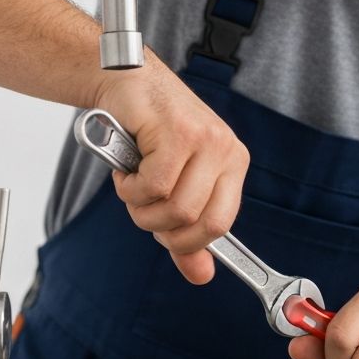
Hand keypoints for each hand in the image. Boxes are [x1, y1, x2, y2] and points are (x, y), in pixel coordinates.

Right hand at [93, 47, 248, 284]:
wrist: (126, 82)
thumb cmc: (149, 131)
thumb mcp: (174, 182)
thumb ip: (186, 231)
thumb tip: (201, 275)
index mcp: (233, 163)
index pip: (222, 225)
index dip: (189, 242)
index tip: (165, 236)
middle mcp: (226, 150)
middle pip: (200, 222)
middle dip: (161, 228)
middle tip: (142, 207)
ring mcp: (204, 139)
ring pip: (176, 208)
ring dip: (141, 208)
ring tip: (132, 186)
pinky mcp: (177, 132)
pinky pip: (154, 186)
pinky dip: (130, 189)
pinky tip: (125, 171)